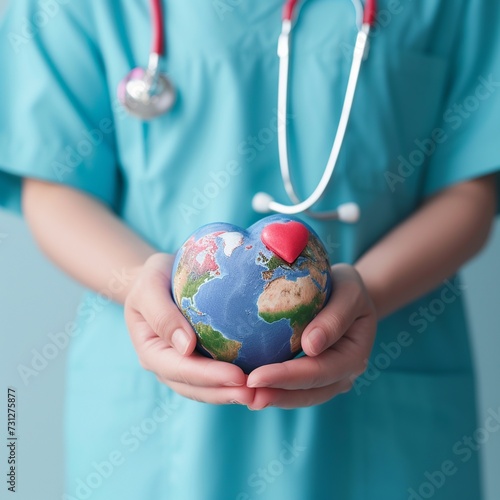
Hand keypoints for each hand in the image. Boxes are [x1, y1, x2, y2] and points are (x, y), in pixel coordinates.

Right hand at [124, 253, 254, 404]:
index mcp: (151, 351)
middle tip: (256, 393)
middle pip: (195, 387)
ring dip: (231, 393)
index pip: (180, 370)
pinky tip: (258, 379)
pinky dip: (233, 381)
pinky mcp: (198, 360)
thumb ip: (162, 315)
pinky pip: (215, 376)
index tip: (238, 376)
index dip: (209, 377)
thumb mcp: (149, 288)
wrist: (158, 276)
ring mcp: (181, 366)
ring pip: (206, 389)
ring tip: (260, 393)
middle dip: (224, 393)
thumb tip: (186, 347)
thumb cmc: (152, 277)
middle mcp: (165, 365)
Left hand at [246, 264, 376, 409]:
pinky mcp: (314, 377)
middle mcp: (343, 375)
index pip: (318, 372)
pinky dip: (272, 389)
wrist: (350, 296)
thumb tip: (311, 346)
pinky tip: (247, 387)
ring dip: (270, 398)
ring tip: (241, 395)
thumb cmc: (348, 288)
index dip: (286, 377)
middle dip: (275, 395)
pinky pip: (293, 388)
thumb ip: (335, 318)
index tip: (255, 377)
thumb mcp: (350, 292)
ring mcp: (330, 380)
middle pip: (308, 392)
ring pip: (299, 396)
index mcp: (354, 356)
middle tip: (243, 393)